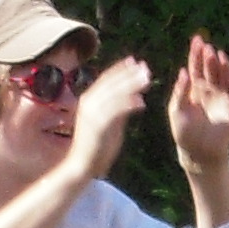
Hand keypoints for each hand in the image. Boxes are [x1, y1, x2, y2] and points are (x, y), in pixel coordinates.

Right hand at [67, 57, 153, 174]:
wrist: (81, 166)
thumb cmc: (96, 146)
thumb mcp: (109, 123)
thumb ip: (119, 110)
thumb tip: (134, 97)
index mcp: (89, 100)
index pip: (106, 79)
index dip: (121, 69)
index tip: (134, 61)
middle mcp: (88, 103)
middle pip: (111, 83)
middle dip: (129, 74)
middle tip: (145, 67)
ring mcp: (92, 114)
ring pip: (114, 94)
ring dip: (131, 85)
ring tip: (147, 79)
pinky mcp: (97, 126)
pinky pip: (115, 111)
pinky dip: (128, 104)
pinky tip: (141, 101)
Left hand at [164, 37, 228, 162]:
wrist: (198, 152)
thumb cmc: (184, 133)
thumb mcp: (176, 110)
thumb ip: (180, 92)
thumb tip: (183, 72)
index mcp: (194, 89)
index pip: (195, 67)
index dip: (196, 54)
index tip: (196, 40)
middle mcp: (209, 90)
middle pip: (209, 68)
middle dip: (207, 56)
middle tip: (205, 45)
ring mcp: (222, 97)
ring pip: (222, 76)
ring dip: (220, 65)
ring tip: (215, 53)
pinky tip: (227, 68)